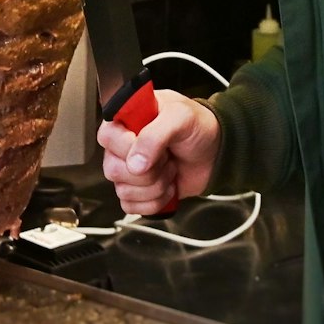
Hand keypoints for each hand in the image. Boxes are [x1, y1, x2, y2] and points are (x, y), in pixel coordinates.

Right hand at [97, 90, 220, 214]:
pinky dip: (154, 202)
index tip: (151, 147)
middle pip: (113, 169)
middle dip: (149, 170)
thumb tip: (134, 164)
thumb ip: (154, 135)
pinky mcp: (138, 192)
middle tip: (167, 156)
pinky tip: (168, 187)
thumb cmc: (199, 127)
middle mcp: (124, 146)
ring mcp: (129, 171)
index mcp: (128, 120)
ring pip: (123, 191)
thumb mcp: (180, 117)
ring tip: (170, 169)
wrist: (217, 152)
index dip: (125, 147)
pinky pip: (131, 207)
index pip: (106, 136)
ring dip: (155, 186)